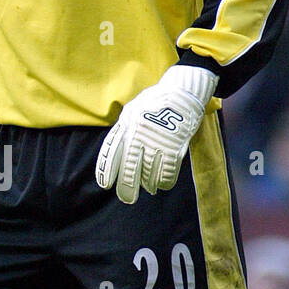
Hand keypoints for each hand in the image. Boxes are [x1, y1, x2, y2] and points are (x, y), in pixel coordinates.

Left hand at [95, 64, 217, 203]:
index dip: (107, 170)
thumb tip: (116, 149)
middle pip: (129, 168)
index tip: (105, 185)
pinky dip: (165, 181)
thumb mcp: (132, 109)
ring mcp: (156, 142)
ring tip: (149, 188)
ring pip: (148, 173)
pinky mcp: (174, 146)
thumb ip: (123, 128)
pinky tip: (163, 184)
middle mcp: (138, 135)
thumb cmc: (156, 100)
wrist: (182, 91)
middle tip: (127, 198)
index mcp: (126, 125)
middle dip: (127, 187)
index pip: (112, 152)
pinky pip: (167, 172)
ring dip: (148, 184)